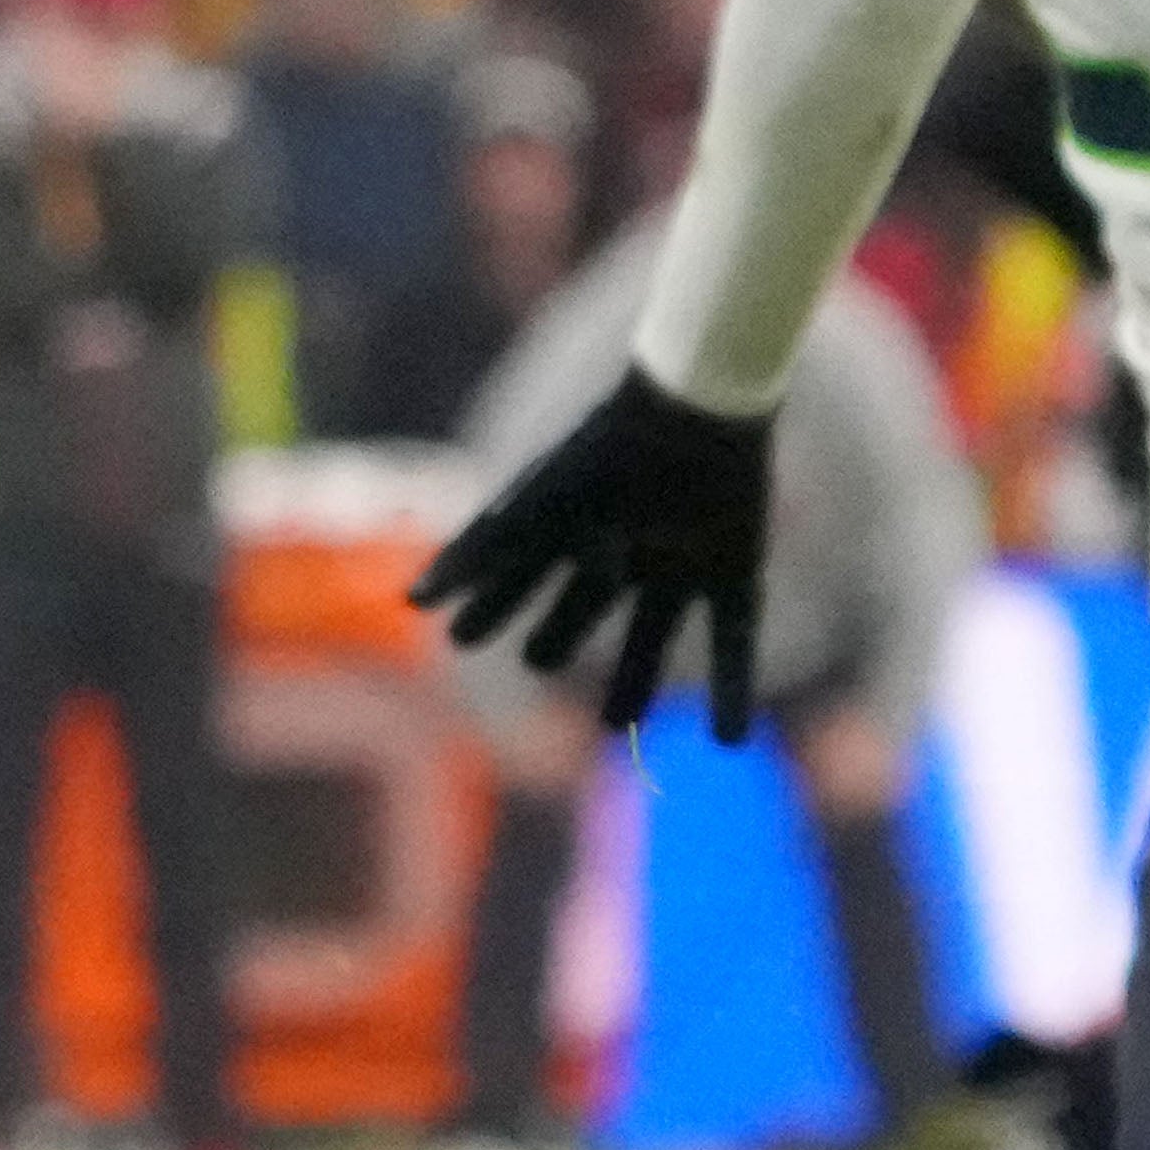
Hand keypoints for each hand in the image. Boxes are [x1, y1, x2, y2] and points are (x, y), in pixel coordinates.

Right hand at [411, 377, 783, 741]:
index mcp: (572, 523)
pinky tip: (729, 739)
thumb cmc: (606, 455)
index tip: (457, 637)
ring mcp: (681, 561)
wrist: (697, 409)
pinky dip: (734, 690)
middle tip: (535, 662)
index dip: (490, 605)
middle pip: (581, 603)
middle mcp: (624, 546)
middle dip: (557, 633)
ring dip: (637, 679)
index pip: (519, 575)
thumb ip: (479, 555)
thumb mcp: (534, 509)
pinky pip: (733, 639)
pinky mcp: (736, 572)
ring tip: (620, 724)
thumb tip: (413, 602)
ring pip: (653, 634)